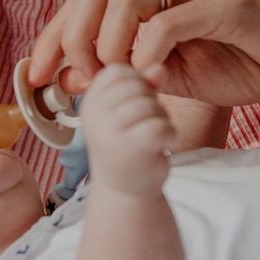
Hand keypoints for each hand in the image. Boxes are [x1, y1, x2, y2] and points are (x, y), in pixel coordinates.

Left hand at [29, 0, 259, 107]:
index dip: (54, 31)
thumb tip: (72, 80)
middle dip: (70, 36)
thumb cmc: (245, 59)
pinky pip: (167, 23)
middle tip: (73, 79)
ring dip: (108, 46)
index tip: (37, 73)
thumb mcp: (174, 69)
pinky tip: (156, 79)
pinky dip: (148, 55)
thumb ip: (127, 69)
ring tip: (117, 80)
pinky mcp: (228, 4)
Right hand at [79, 65, 177, 195]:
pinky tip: (162, 145)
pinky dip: (169, 134)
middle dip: (151, 101)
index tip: (134, 106)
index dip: (137, 83)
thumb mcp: (130, 110)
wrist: (125, 191)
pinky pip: (160, 126)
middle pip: (137, 86)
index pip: (119, 71)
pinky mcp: (130, 150)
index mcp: (90, 101)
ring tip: (153, 134)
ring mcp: (109, 133)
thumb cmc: (128, 143)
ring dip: (161, 119)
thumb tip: (159, 68)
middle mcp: (93, 115)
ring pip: (150, 106)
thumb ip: (144, 85)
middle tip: (148, 123)